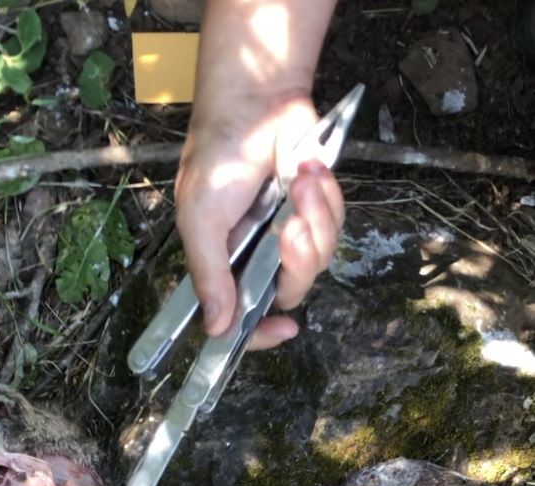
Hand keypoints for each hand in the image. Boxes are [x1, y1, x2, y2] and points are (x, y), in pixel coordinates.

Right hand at [176, 96, 344, 349]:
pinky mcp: (318, 213)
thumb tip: (216, 329)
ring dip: (315, 219)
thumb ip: (209, 274)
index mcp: (224, 266)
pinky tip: (308, 170)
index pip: (242, 319)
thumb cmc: (217, 156)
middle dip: (298, 260)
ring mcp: (290, 236)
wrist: (256, 100)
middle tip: (291, 224)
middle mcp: (258, 258)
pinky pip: (336, 226)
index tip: (284, 329)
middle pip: (291, 290)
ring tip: (299, 179)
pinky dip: (327, 198)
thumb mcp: (200, 218)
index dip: (262, 333)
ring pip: (319, 259)